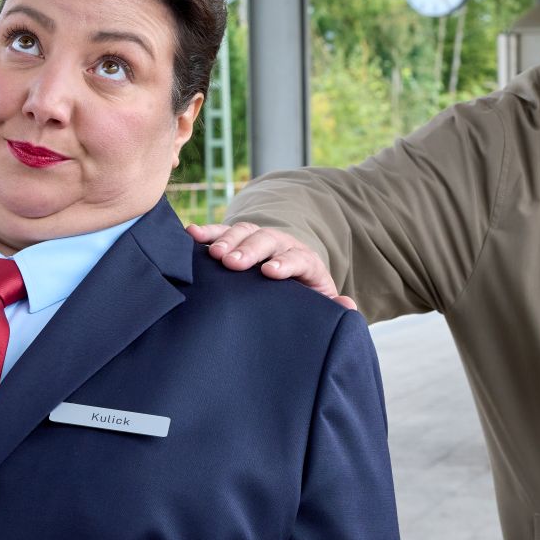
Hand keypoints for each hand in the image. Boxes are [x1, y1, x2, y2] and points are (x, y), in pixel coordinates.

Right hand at [184, 222, 356, 309]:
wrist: (292, 281)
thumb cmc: (304, 298)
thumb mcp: (321, 303)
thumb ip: (333, 308)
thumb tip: (347, 307)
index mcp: (306, 262)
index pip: (298, 258)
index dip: (285, 263)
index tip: (270, 272)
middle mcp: (283, 245)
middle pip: (268, 240)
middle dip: (251, 249)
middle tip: (232, 261)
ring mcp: (260, 240)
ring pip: (246, 231)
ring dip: (227, 239)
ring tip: (213, 253)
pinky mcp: (239, 240)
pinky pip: (223, 232)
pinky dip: (208, 232)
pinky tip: (191, 234)